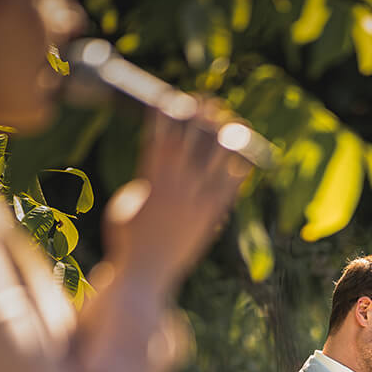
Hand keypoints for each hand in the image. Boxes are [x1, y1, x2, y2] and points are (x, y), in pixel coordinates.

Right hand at [102, 105, 251, 291]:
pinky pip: (232, 186)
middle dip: (200, 116)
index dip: (169, 112)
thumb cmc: (126, 241)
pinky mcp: (212, 216)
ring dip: (226, 136)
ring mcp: (197, 200)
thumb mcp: (125, 204)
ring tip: (232, 122)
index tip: (175, 97)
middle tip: (207, 100)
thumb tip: (156, 173)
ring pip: (219, 158)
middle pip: (193, 138)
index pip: (163, 134)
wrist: (145, 275)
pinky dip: (240, 169)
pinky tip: (246, 157)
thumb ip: (142, 183)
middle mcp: (177, 185)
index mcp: (151, 178)